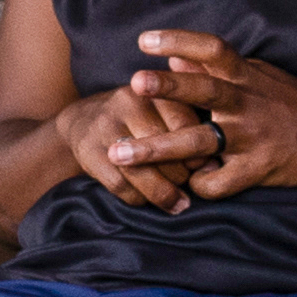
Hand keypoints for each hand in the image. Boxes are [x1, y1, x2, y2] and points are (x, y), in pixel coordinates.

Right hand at [55, 70, 225, 211]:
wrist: (82, 120)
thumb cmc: (138, 122)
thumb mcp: (164, 113)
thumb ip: (190, 131)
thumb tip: (214, 167)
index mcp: (155, 91)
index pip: (186, 127)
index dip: (197, 153)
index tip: (199, 166)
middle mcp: (130, 103)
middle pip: (164, 150)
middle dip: (180, 175)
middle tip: (185, 184)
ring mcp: (106, 127)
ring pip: (142, 170)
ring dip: (163, 194)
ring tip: (176, 204)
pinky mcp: (89, 151)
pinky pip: (120, 184)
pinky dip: (137, 198)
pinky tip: (144, 199)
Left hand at [131, 32, 296, 199]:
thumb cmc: (295, 104)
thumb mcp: (260, 77)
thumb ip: (217, 69)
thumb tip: (173, 56)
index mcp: (246, 76)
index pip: (212, 49)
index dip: (179, 41)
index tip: (145, 40)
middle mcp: (247, 103)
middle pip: (203, 89)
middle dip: (167, 87)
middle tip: (133, 84)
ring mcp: (252, 137)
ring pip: (197, 142)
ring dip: (155, 149)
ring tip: (119, 154)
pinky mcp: (259, 169)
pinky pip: (217, 182)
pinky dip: (197, 184)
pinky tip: (188, 185)